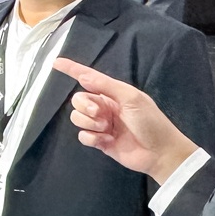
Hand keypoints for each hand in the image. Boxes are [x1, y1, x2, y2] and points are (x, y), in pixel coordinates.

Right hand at [53, 57, 200, 183]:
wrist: (159, 152)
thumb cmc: (150, 122)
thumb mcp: (132, 98)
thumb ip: (106, 86)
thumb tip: (83, 76)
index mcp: (113, 93)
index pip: (88, 78)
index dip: (72, 69)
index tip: (56, 63)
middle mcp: (104, 107)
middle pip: (78, 100)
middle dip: (84, 106)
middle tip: (99, 114)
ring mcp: (101, 124)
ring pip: (77, 118)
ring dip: (89, 123)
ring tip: (106, 129)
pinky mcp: (100, 141)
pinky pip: (82, 136)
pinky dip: (91, 138)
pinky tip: (105, 141)